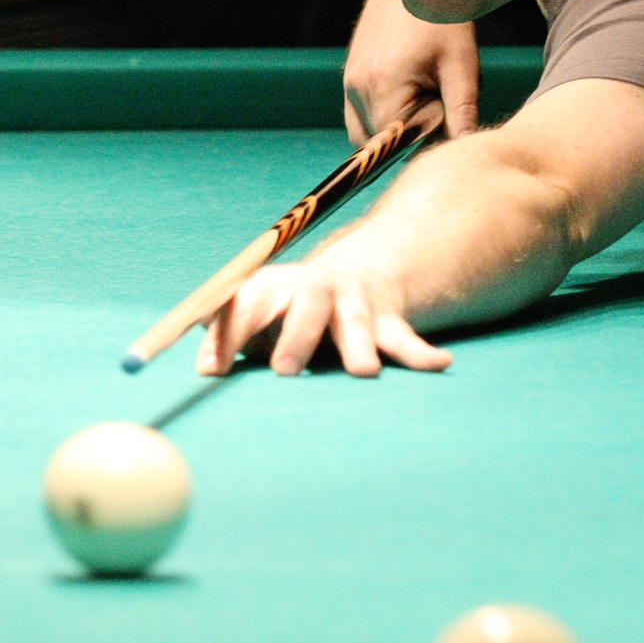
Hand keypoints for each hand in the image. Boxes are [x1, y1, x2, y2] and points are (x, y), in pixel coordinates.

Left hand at [195, 260, 453, 377]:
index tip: (211, 370)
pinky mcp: (390, 322)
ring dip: (359, 347)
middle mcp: (318, 290)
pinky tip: (440, 365)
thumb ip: (233, 334)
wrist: (358, 270)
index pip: (249, 304)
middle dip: (296, 336)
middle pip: (306, 306)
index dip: (229, 334)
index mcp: (278, 286)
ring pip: (358, 324)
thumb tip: (203, 366)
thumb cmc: (293, 305)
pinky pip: (408, 339)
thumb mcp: (260, 310)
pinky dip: (423, 354)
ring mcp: (357, 304)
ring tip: (363, 372)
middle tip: (283, 371)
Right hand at [343, 0, 480, 144]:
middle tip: (437, 100)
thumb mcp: (461, 65)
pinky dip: (383, 118)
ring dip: (395, 131)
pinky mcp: (349, 78)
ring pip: (367, 134)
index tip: (447, 114)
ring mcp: (348, 84)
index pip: (399, 145)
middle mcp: (357, 89)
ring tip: (423, 96)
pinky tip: (408, 92)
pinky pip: (359, 117)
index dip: (427, 139)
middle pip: (382, 143)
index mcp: (383, 87)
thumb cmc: (441, 20)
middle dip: (411, 136)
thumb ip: (463, 112)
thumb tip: (468, 149)